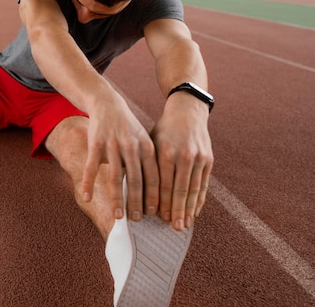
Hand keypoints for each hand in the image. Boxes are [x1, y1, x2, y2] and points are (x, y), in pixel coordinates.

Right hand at [81, 95, 159, 221]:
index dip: (155, 196)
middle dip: (137, 203)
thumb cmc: (127, 127)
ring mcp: (113, 145)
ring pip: (116, 177)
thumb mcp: (143, 141)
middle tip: (137, 221)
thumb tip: (153, 192)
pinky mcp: (96, 143)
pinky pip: (91, 166)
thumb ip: (147, 163)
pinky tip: (86, 197)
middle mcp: (132, 146)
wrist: (107, 103)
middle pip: (137, 180)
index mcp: (147, 147)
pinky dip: (88, 182)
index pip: (155, 176)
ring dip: (117, 198)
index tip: (155, 214)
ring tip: (117, 216)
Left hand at [151, 94, 212, 230]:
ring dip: (189, 209)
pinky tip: (195, 212)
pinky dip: (200, 199)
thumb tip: (131, 189)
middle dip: (176, 210)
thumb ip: (143, 163)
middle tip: (173, 228)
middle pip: (179, 189)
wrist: (187, 111)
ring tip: (184, 225)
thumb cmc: (162, 130)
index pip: (162, 183)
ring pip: (194, 188)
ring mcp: (198, 157)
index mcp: (164, 151)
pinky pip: (204, 184)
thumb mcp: (149, 142)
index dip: (160, 201)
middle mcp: (183, 155)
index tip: (156, 217)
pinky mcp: (208, 159)